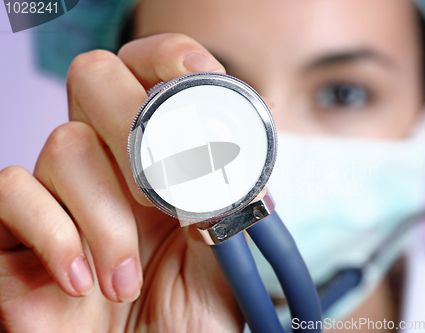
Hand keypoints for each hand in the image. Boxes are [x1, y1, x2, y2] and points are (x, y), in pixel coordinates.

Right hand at [0, 34, 243, 332]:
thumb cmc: (187, 318)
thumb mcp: (224, 255)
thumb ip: (229, 199)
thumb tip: (239, 149)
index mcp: (159, 160)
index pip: (149, 73)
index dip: (168, 60)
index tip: (197, 80)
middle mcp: (107, 163)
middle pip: (95, 79)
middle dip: (132, 125)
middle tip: (159, 192)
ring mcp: (58, 192)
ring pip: (64, 146)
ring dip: (107, 217)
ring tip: (126, 278)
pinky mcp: (13, 230)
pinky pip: (12, 190)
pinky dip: (56, 234)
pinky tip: (82, 280)